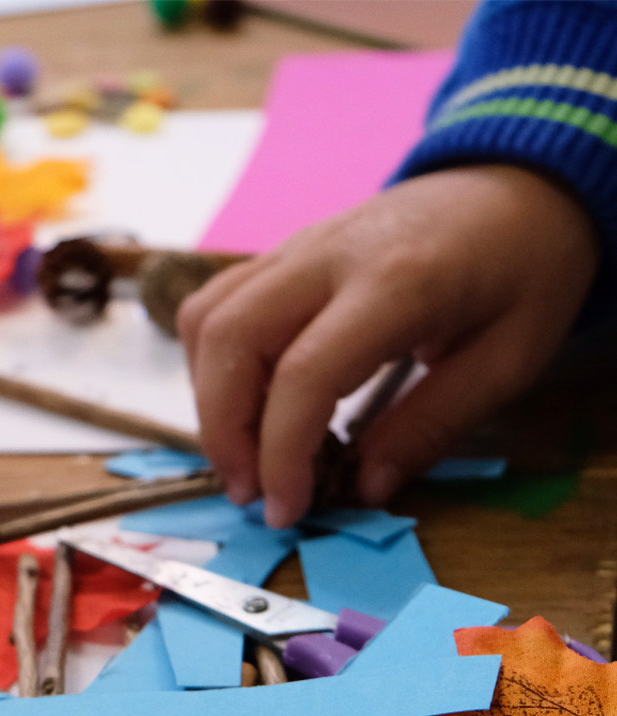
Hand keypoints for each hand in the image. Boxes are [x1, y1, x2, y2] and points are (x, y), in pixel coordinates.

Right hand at [177, 165, 600, 525]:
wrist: (519, 184)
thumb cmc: (525, 271)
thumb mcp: (507, 361)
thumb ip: (431, 426)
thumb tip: (364, 489)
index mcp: (395, 281)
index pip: (303, 373)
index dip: (281, 454)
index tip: (288, 510)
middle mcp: (328, 256)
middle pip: (231, 340)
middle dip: (224, 433)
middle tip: (252, 494)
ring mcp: (297, 247)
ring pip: (209, 319)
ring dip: (210, 400)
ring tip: (246, 457)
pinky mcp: (283, 254)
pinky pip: (216, 303)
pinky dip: (212, 363)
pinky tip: (247, 404)